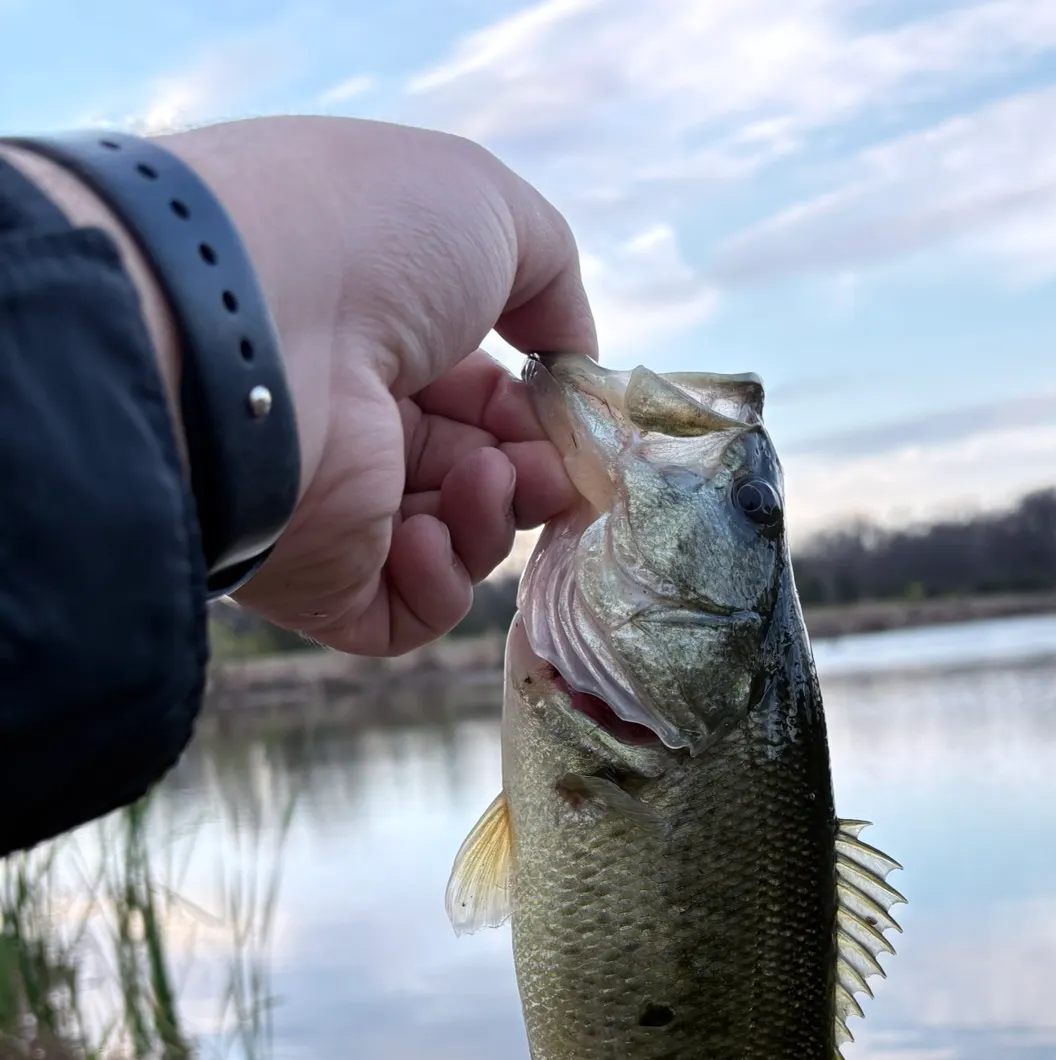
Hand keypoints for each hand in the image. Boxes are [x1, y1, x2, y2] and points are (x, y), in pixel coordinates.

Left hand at [157, 116, 595, 654]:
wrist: (244, 324)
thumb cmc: (363, 243)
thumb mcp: (485, 210)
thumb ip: (552, 279)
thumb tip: (572, 363)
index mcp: (375, 339)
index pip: (478, 398)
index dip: (534, 412)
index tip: (570, 417)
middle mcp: (351, 424)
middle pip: (477, 474)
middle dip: (533, 472)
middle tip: (549, 465)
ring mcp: (331, 508)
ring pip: (454, 544)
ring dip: (494, 515)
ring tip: (484, 478)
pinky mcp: (317, 583)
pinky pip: (406, 612)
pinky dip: (441, 581)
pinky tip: (423, 531)